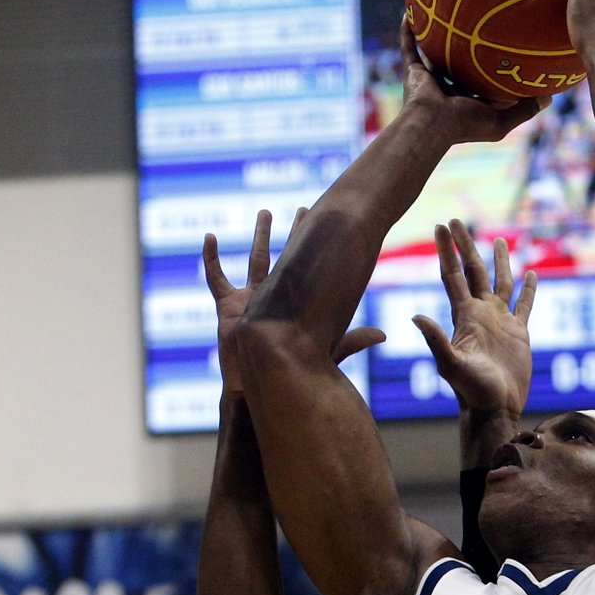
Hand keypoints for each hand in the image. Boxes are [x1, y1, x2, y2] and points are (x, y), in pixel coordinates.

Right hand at [202, 210, 383, 397]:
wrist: (258, 384)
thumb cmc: (289, 371)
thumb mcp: (325, 350)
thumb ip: (353, 342)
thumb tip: (384, 336)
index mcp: (292, 303)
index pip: (305, 266)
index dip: (312, 245)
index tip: (320, 223)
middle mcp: (272, 297)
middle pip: (288, 257)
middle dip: (292, 233)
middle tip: (300, 210)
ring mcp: (248, 300)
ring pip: (253, 260)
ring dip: (259, 236)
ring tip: (265, 212)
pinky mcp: (226, 307)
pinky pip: (215, 277)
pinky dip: (210, 258)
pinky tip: (210, 236)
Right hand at [397, 17, 542, 141]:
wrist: (430, 126)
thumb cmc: (465, 125)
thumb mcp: (501, 120)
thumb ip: (524, 109)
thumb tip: (550, 97)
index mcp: (467, 100)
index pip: (482, 82)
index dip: (491, 69)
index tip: (504, 52)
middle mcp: (448, 88)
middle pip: (458, 63)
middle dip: (464, 48)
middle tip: (475, 25)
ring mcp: (429, 80)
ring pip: (432, 52)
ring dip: (434, 35)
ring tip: (441, 13)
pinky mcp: (412, 72)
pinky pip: (409, 46)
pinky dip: (408, 31)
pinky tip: (411, 12)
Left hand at [411, 219, 534, 416]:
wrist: (495, 408)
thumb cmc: (471, 391)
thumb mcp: (451, 365)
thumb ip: (436, 341)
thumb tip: (414, 317)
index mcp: (464, 316)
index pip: (453, 275)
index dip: (447, 251)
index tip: (441, 226)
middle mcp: (481, 314)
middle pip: (472, 271)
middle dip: (465, 246)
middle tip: (456, 220)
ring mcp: (500, 322)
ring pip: (499, 282)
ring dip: (498, 261)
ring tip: (497, 238)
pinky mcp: (520, 333)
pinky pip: (525, 304)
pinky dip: (529, 288)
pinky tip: (531, 273)